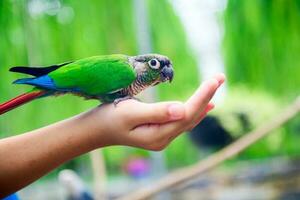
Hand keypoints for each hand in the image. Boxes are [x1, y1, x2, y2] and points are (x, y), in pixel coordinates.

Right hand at [86, 73, 224, 150]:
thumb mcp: (130, 112)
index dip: (202, 96)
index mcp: (158, 135)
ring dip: (203, 102)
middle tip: (221, 77)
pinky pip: (182, 121)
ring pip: (189, 119)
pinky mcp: (159, 133)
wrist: (97, 130)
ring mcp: (162, 138)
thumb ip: (157, 112)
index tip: (214, 80)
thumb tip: (183, 110)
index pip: (187, 113)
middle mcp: (164, 139)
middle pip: (191, 116)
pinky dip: (194, 111)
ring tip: (215, 86)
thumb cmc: (109, 118)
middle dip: (207, 96)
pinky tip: (204, 106)